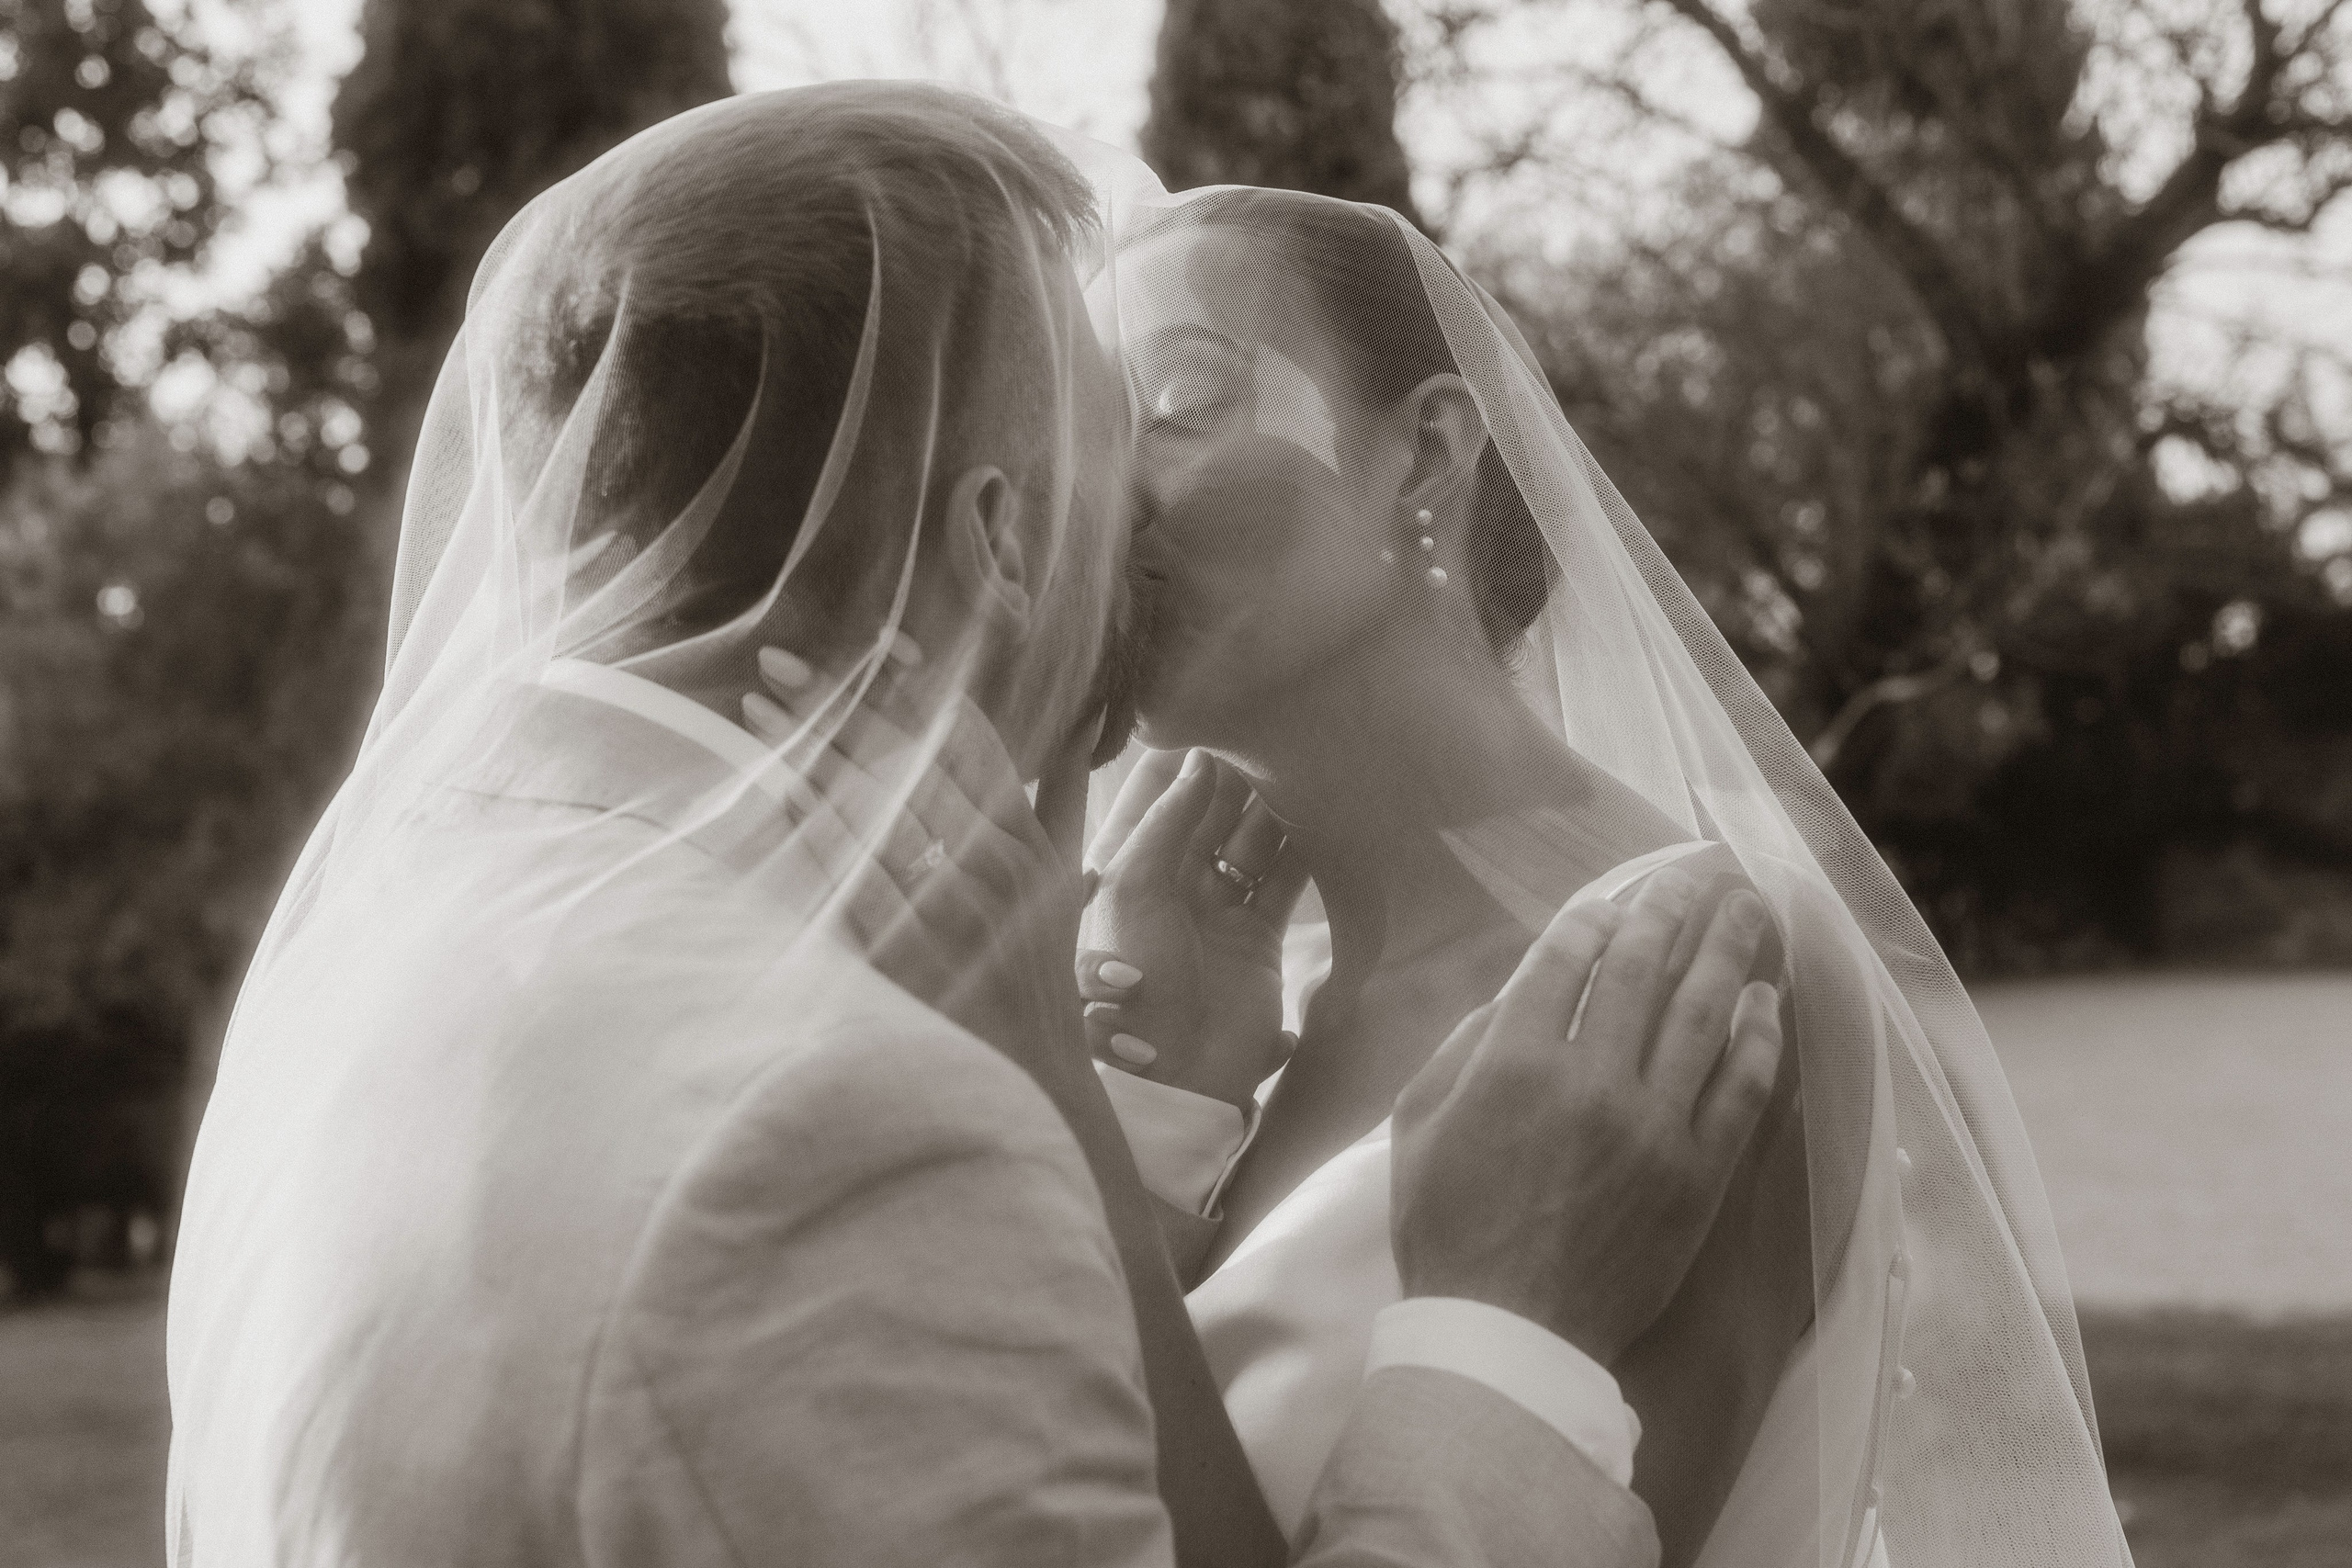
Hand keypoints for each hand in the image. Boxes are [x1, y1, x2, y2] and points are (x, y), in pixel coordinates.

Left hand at [740, 640, 1093, 1057]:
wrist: (1028, 1083)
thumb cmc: (1041, 978)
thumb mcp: (1067, 882)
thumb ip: (1066, 797)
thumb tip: (1091, 715)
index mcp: (1028, 843)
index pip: (969, 740)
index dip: (915, 687)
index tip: (869, 646)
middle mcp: (990, 870)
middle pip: (905, 762)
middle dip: (838, 704)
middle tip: (776, 658)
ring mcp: (943, 911)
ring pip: (863, 809)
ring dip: (803, 753)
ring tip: (755, 708)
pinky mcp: (899, 953)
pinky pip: (841, 874)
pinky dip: (805, 826)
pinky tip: (769, 788)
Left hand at [1075, 749, 1310, 1109]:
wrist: (1172, 1079)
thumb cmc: (1133, 985)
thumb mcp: (1134, 891)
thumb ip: (1167, 823)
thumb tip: (1202, 760)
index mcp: (1126, 867)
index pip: (1153, 793)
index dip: (1182, 753)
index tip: (1215, 708)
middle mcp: (1170, 883)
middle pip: (1210, 810)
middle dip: (1241, 771)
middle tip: (1276, 722)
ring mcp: (1216, 910)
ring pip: (1252, 839)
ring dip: (1278, 803)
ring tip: (1308, 753)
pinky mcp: (1257, 939)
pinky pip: (1285, 879)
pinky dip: (1306, 849)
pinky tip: (1329, 811)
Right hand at [1390, 866, 1784, 1366]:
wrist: (1510, 1333)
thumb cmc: (1448, 1229)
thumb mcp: (1417, 1125)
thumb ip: (1461, 1047)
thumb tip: (1512, 995)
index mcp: (1513, 1063)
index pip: (1564, 958)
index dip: (1591, 918)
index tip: (1611, 900)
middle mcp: (1591, 1080)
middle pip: (1640, 969)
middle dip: (1668, 910)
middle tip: (1692, 876)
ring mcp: (1654, 1127)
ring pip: (1702, 1014)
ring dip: (1727, 951)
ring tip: (1747, 909)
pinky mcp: (1698, 1173)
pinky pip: (1743, 1089)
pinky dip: (1759, 1038)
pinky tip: (1766, 1002)